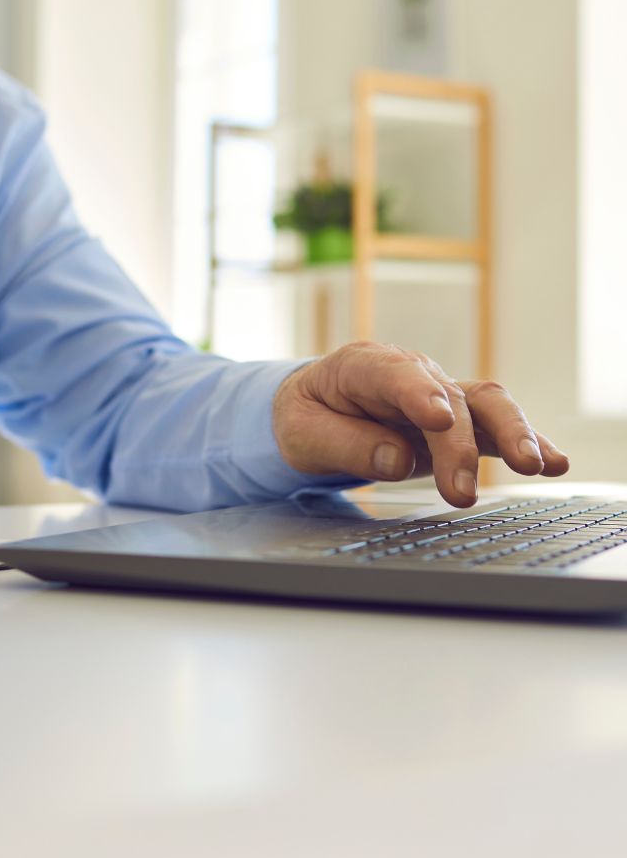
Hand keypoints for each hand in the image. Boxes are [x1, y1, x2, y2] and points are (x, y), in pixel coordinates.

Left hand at [272, 342, 568, 506]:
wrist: (316, 410)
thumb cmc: (307, 416)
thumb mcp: (302, 433)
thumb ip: (344, 444)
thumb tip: (396, 459)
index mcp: (362, 366)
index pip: (395, 374)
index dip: (418, 394)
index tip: (437, 418)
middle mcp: (411, 374)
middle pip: (449, 398)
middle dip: (458, 444)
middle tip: (460, 491)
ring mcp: (440, 395)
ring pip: (485, 405)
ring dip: (512, 434)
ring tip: (534, 466)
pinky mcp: (458, 422)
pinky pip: (496, 427)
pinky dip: (528, 441)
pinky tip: (555, 461)